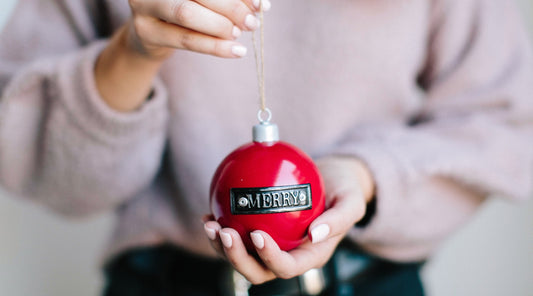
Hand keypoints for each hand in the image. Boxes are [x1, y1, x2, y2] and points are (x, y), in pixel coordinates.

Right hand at [125, 0, 270, 59]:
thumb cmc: (184, 8)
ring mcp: (144, 6)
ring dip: (220, 26)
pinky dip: (215, 47)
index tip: (259, 4)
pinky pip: (186, 40)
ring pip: (187, 14)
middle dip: (230, 8)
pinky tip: (237, 50)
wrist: (152, 35)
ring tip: (240, 34)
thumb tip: (260, 4)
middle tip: (251, 23)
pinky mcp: (147, 32)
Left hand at [204, 156, 374, 283]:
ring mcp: (272, 247)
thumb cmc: (345, 190)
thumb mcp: (353, 200)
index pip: (287, 267)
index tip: (257, 234)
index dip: (270, 257)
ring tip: (209, 224)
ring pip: (242, 256)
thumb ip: (340, 218)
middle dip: (237, 258)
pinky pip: (238, 235)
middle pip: (258, 269)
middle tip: (224, 232)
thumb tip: (316, 233)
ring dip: (221, 246)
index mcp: (310, 255)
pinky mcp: (259, 232)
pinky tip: (209, 212)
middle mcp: (288, 255)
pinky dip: (221, 227)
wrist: (333, 179)